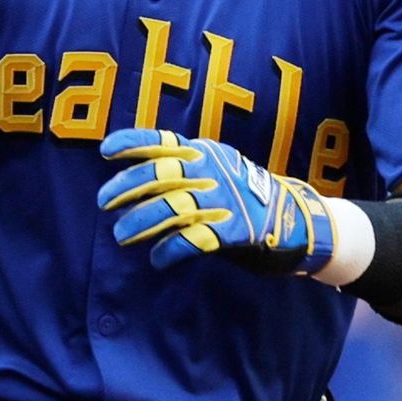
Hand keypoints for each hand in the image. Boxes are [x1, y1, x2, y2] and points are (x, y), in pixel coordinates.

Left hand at [97, 126, 337, 273]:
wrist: (297, 219)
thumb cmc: (244, 197)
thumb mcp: (216, 171)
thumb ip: (181, 174)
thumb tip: (133, 188)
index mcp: (206, 152)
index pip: (163, 142)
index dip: (133, 143)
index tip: (106, 151)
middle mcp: (213, 171)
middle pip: (161, 174)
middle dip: (127, 187)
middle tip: (104, 202)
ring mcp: (224, 200)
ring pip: (172, 208)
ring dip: (141, 222)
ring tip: (121, 236)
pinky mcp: (234, 230)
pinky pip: (193, 240)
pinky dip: (170, 250)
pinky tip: (157, 258)